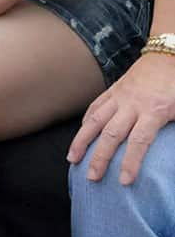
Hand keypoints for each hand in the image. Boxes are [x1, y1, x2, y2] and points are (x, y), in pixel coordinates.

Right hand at [67, 53, 174, 183]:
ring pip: (96, 119)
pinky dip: (86, 121)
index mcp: (154, 110)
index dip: (131, 162)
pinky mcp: (114, 89)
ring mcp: (119, 95)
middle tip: (91, 177)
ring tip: (72, 158)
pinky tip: (80, 134)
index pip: (139, 140)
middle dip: (100, 156)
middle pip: (112, 133)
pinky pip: (96, 106)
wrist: (167, 55)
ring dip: (82, 140)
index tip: (124, 181)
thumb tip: (174, 156)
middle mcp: (132, 104)